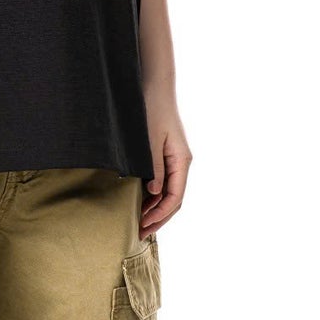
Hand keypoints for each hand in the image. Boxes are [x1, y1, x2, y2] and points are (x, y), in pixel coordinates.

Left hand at [140, 85, 191, 235]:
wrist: (153, 86)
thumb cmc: (151, 110)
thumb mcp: (149, 140)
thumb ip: (152, 167)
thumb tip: (153, 193)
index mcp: (182, 161)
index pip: (175, 197)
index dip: (160, 215)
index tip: (144, 227)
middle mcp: (181, 163)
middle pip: (174, 200)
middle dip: (158, 218)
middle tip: (138, 233)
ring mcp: (174, 160)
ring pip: (168, 193)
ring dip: (154, 209)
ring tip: (137, 222)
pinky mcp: (165, 155)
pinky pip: (162, 182)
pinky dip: (152, 196)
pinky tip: (139, 203)